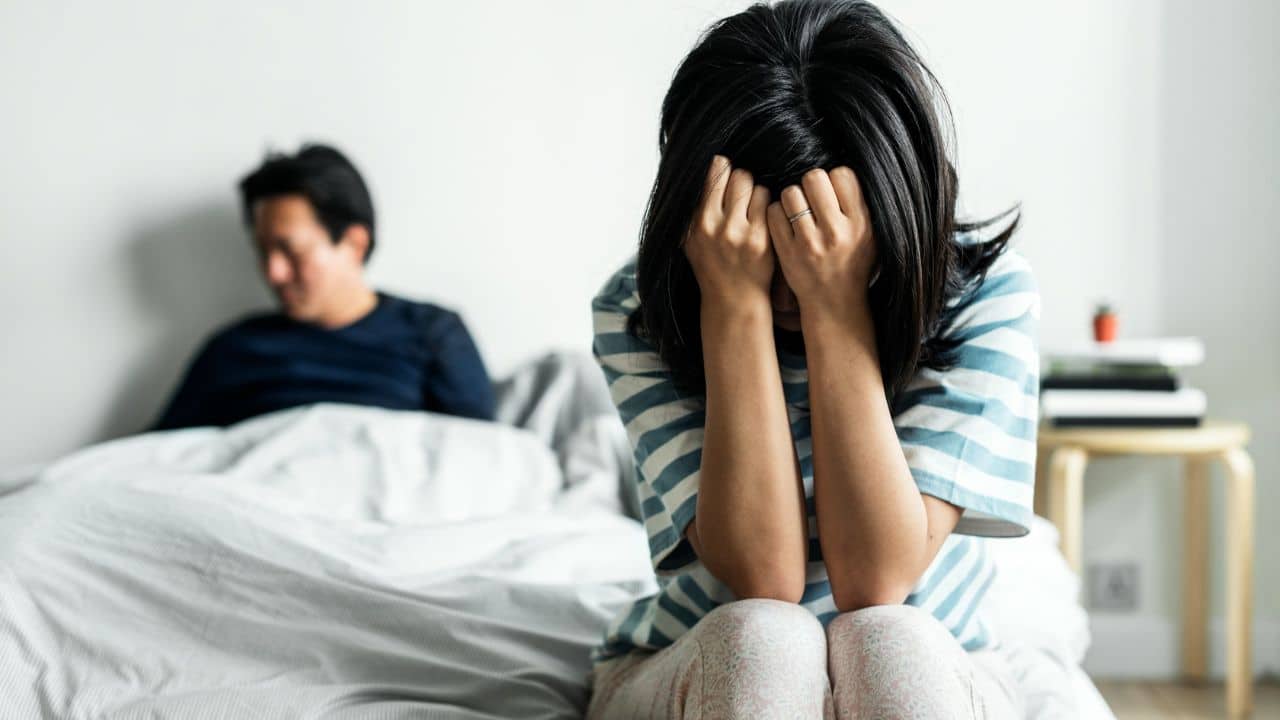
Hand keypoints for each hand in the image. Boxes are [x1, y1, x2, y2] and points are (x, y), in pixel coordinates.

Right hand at [682, 155, 772, 307]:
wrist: (732, 299)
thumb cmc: (712, 265)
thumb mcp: (691, 239)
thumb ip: (694, 208)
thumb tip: (706, 167)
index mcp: (697, 222)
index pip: (714, 172)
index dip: (724, 170)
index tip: (727, 178)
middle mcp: (715, 226)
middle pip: (738, 175)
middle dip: (742, 180)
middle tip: (742, 194)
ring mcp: (739, 233)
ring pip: (756, 187)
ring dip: (756, 193)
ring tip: (752, 209)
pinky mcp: (761, 240)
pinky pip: (769, 204)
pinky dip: (767, 207)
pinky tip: (763, 220)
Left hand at [766, 167, 876, 320]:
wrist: (835, 303)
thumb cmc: (853, 263)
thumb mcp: (871, 235)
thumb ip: (859, 204)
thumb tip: (839, 170)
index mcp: (861, 223)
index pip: (842, 174)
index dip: (833, 178)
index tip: (831, 193)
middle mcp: (836, 232)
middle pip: (814, 177)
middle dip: (810, 184)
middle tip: (811, 199)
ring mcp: (809, 243)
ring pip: (791, 193)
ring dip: (792, 198)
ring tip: (798, 212)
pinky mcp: (787, 252)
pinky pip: (774, 213)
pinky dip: (777, 213)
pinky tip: (785, 224)